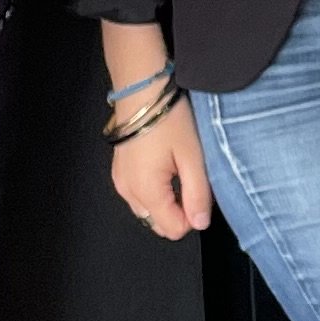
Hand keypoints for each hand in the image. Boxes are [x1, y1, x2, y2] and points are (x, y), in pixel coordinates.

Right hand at [112, 97, 213, 236]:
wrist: (141, 90)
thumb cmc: (168, 119)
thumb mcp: (193, 157)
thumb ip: (197, 195)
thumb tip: (199, 223)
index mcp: (145, 191)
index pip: (172, 230)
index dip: (192, 217)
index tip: (201, 192)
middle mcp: (127, 192)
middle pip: (158, 223)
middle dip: (178, 211)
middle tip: (191, 179)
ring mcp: (120, 181)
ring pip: (148, 210)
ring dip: (166, 201)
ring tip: (178, 169)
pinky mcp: (119, 171)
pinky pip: (138, 194)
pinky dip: (154, 189)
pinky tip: (164, 166)